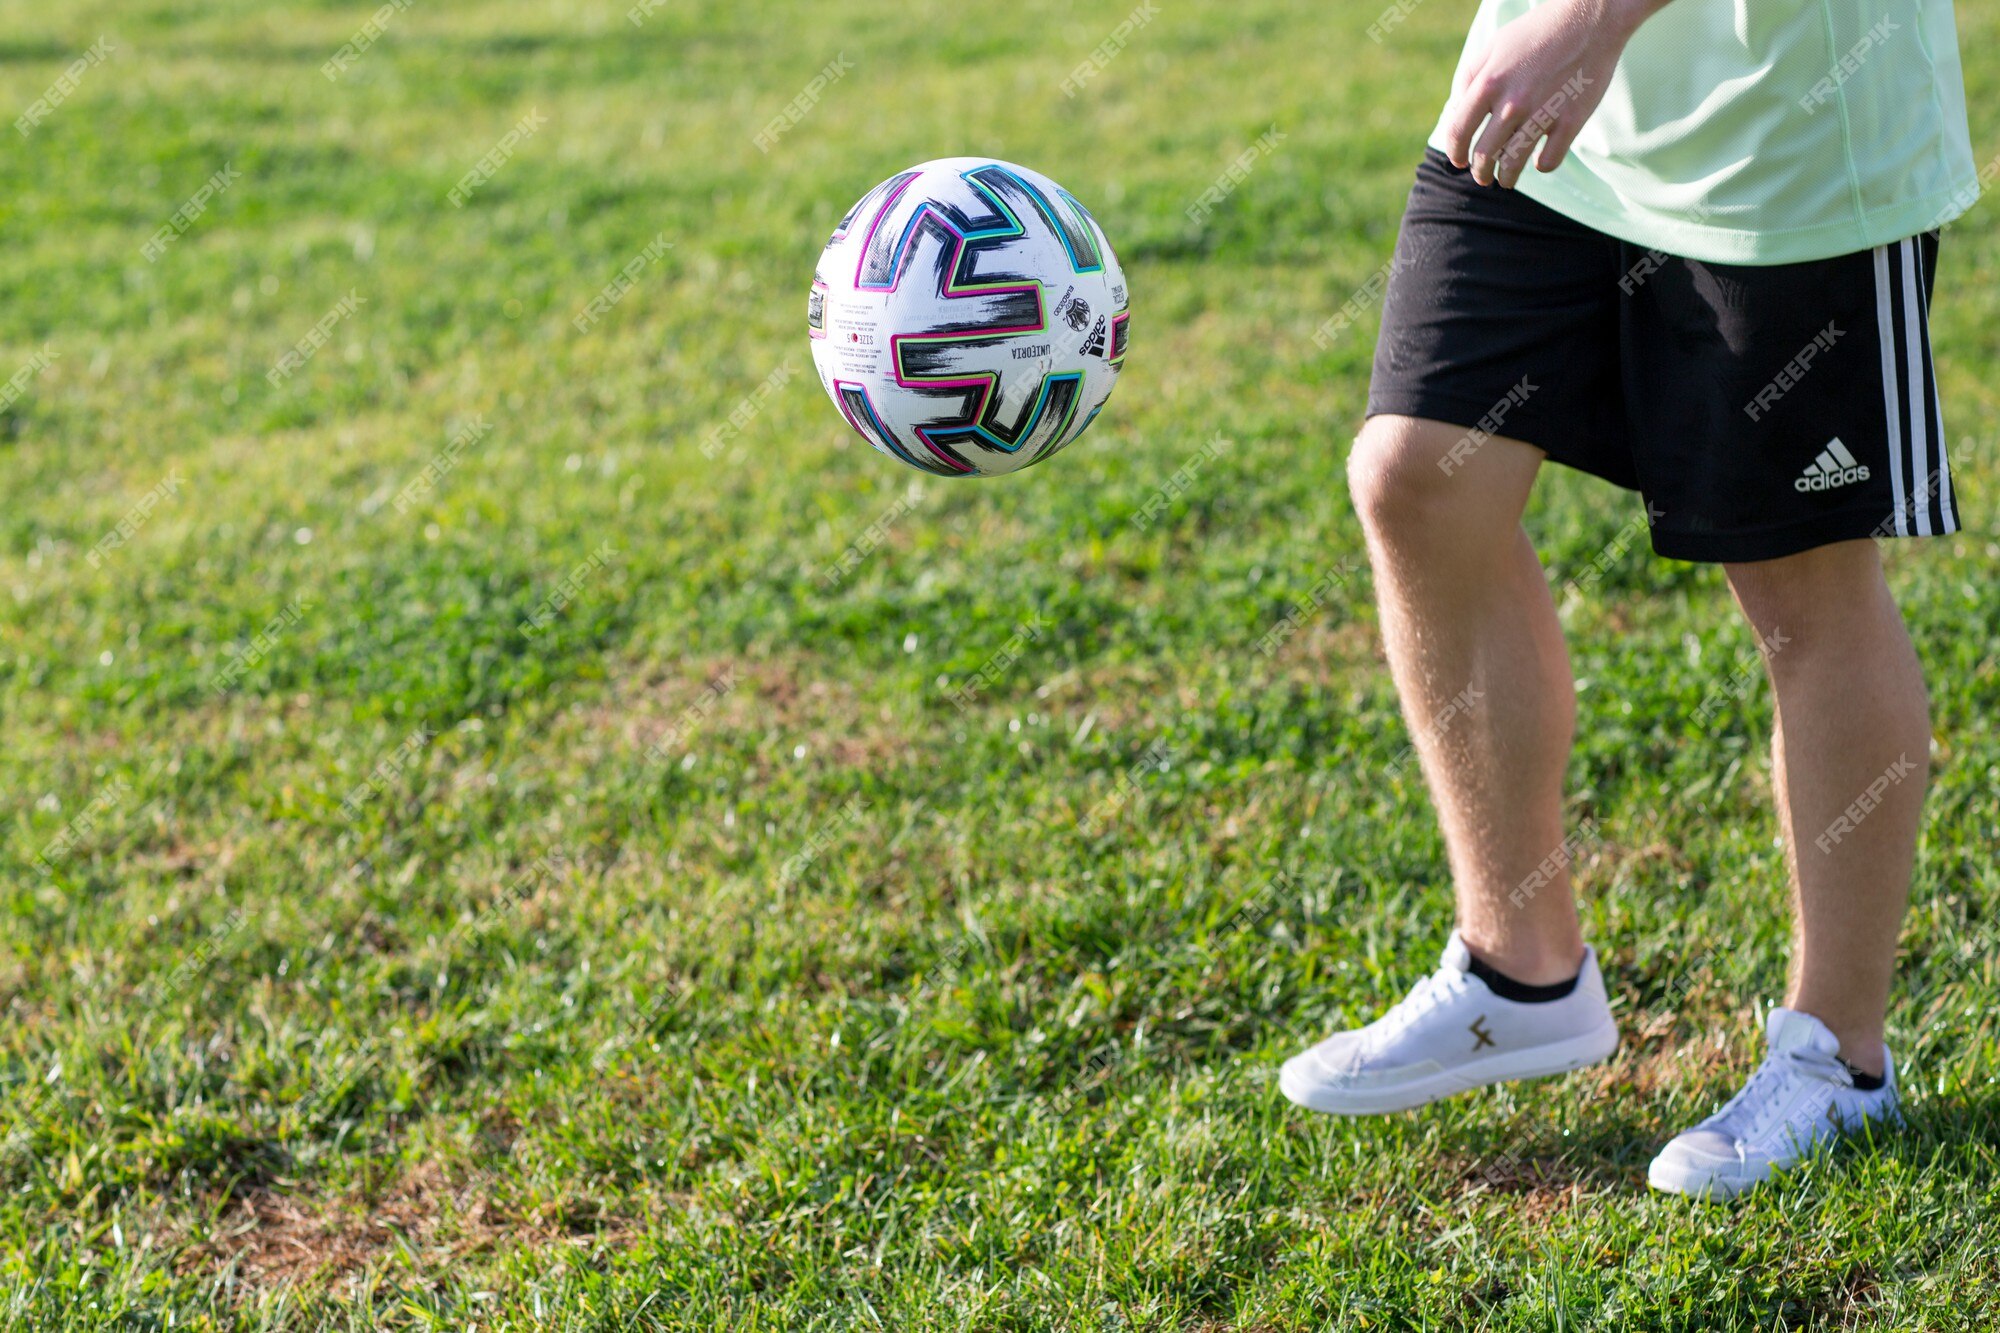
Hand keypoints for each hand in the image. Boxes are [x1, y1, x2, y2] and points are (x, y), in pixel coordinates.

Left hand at [1440, 0, 1663, 187]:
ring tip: (1506, 180)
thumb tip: (1456, 113)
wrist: (1590, 18)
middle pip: (1484, 155)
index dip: (1455, 152)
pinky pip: (1549, 161)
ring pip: (1513, 164)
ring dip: (1506, 178)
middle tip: (1482, 177)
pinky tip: (1540, 161)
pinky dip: (1542, 166)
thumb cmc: (1538, 31)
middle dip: (1480, 172)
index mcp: (1488, 83)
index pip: (1458, 131)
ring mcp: (1543, 113)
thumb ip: (1470, 78)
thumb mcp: (1494, 46)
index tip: (1458, 161)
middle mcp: (1512, 102)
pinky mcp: (1571, 121)